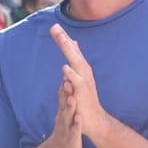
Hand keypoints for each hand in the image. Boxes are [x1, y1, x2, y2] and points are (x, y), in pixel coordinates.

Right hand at [42, 75, 84, 147]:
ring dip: (70, 107)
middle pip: (64, 103)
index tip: (66, 71)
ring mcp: (67, 127)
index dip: (64, 84)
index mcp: (63, 111)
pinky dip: (76, 124)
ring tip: (73, 98)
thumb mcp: (64, 114)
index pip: (62, 96)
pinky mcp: (72, 138)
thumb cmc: (64, 131)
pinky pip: (74, 130)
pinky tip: (79, 117)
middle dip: (65, 92)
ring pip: (68, 116)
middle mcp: (63, 117)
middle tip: (66, 81)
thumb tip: (66, 83)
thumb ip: (65, 100)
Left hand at [48, 24, 116, 147]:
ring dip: (68, 50)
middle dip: (64, 39)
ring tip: (60, 39)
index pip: (72, 51)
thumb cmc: (84, 101)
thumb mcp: (78, 81)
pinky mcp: (83, 93)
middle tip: (54, 27)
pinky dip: (71, 74)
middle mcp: (84, 72)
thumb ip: (75, 67)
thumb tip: (72, 58)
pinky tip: (64, 67)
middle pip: (73, 52)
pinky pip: (77, 82)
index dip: (64, 38)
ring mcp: (84, 81)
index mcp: (81, 69)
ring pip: (76, 63)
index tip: (54, 26)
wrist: (93, 120)